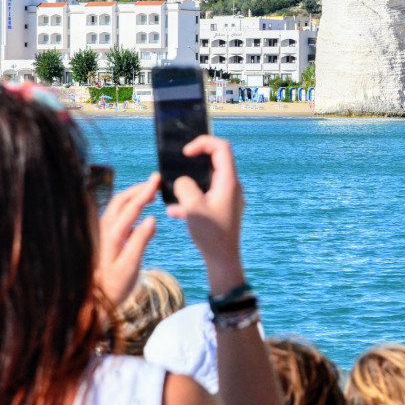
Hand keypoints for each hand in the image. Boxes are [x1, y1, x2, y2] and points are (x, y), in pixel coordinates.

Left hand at [97, 172, 158, 306]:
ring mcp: (101, 232)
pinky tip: (138, 213)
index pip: (132, 206)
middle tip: (155, 182)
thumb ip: (141, 241)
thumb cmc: (113, 286)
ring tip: (149, 194)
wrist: (92, 300)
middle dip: (139, 188)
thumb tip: (152, 218)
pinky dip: (129, 207)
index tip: (157, 179)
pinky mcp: (101, 237)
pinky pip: (116, 214)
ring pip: (117, 205)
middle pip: (122, 199)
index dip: (145, 191)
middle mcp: (104, 229)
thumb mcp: (131, 266)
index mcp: (113, 234)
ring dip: (133, 196)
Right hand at [165, 136, 245, 292]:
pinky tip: (174, 211)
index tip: (185, 153)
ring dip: (189, 183)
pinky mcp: (222, 210)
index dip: (203, 143)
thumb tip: (182, 181)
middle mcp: (231, 187)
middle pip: (214, 162)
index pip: (221, 148)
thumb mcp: (193, 207)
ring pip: (206, 181)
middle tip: (177, 168)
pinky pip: (205, 197)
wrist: (223, 261)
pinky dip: (191, 199)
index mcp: (228, 182)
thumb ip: (185, 186)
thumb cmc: (211, 235)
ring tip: (173, 193)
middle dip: (193, 163)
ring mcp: (227, 198)